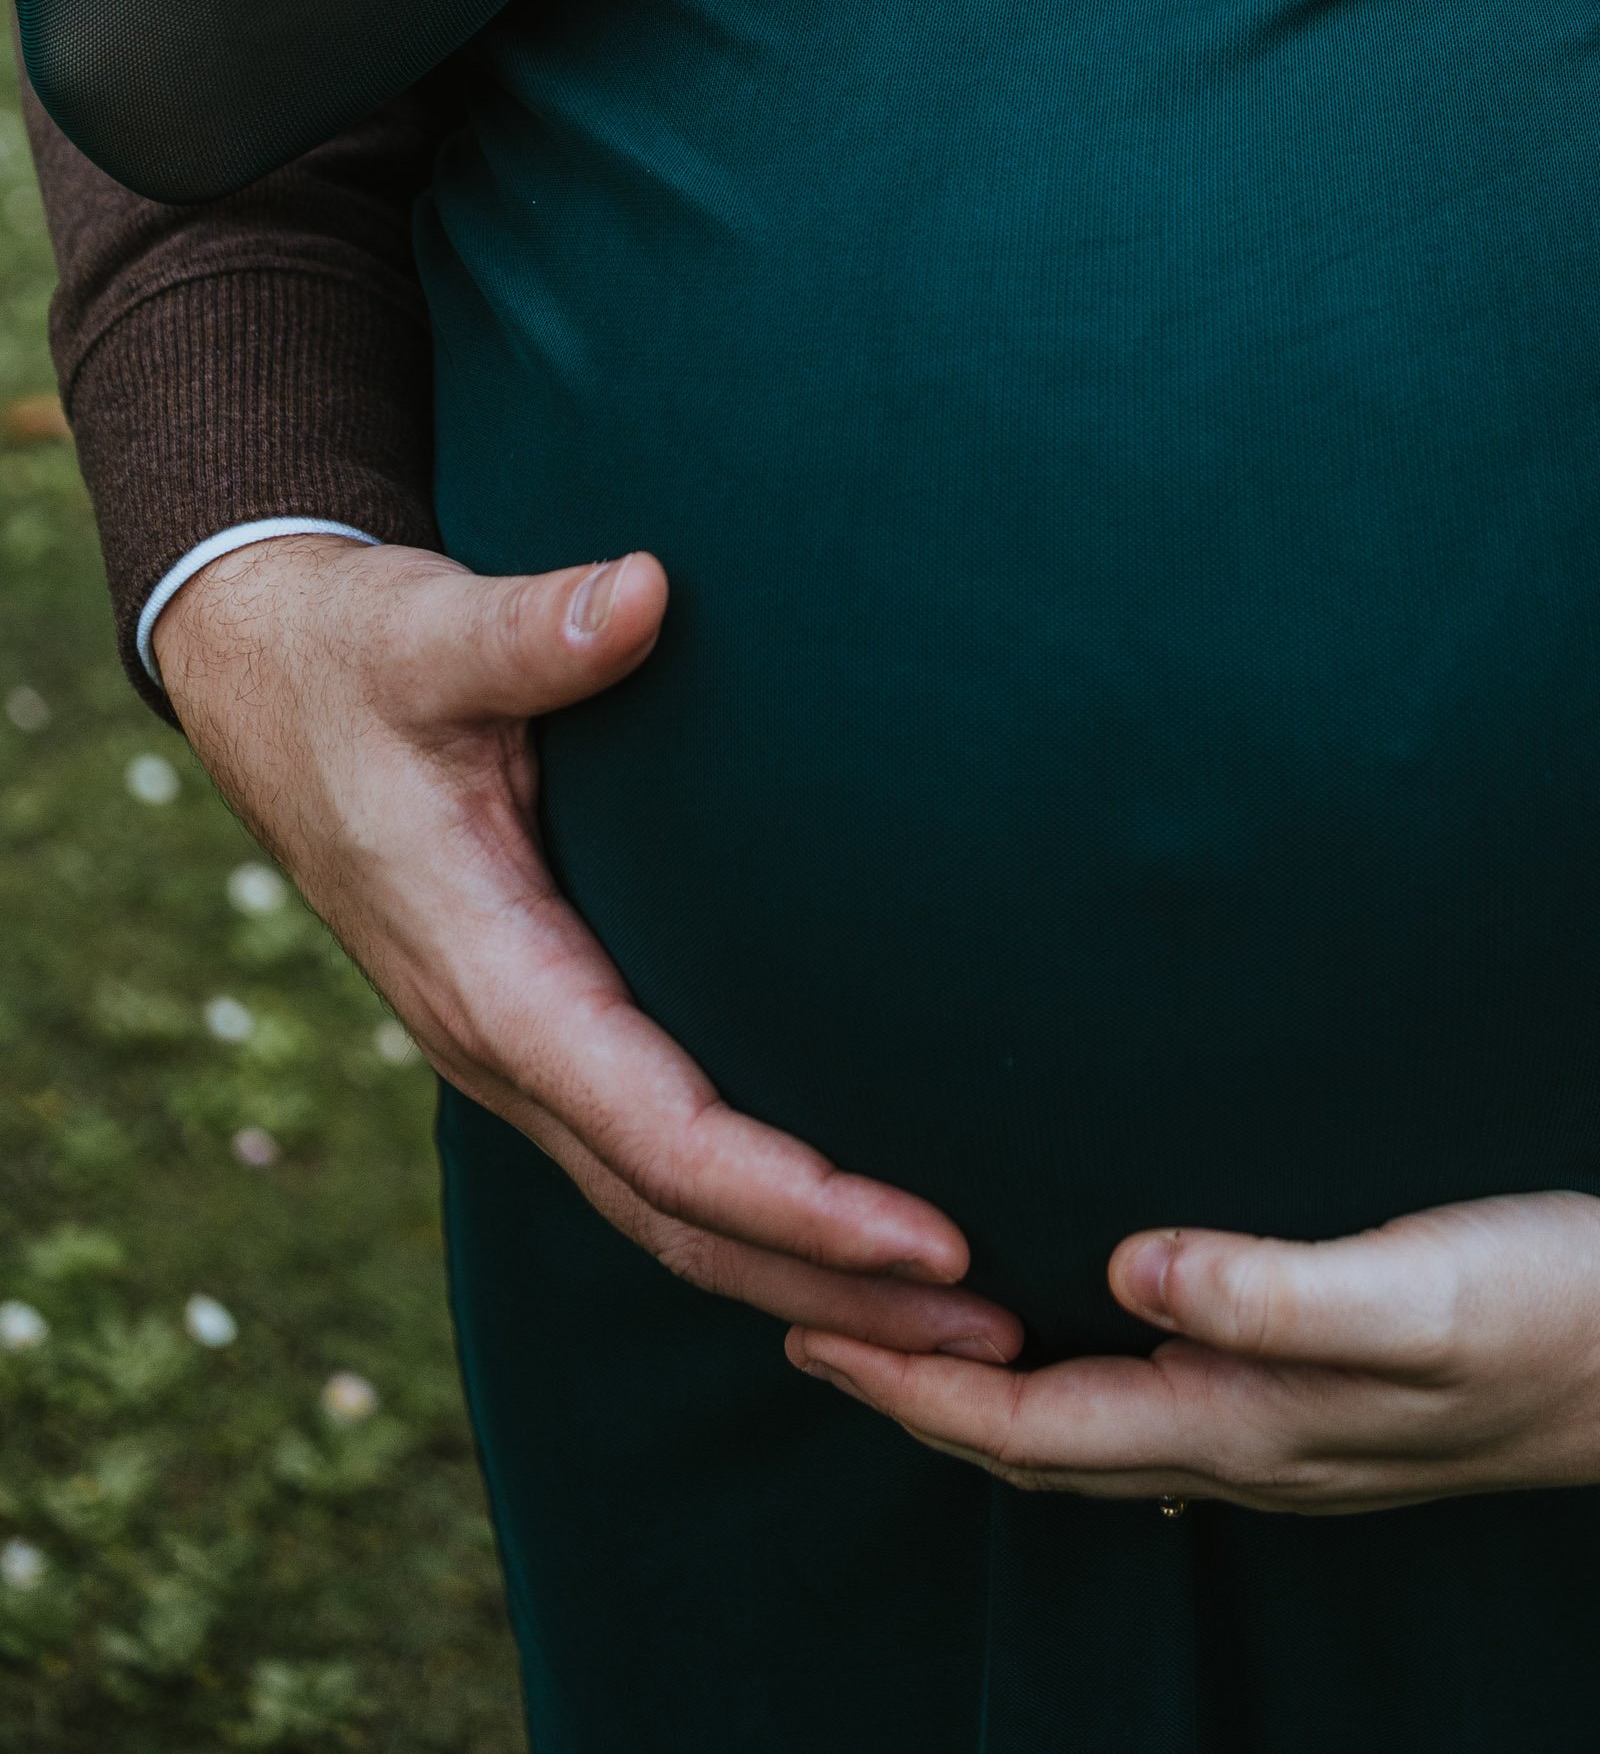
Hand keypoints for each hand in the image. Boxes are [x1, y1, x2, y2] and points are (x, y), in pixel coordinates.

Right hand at [156, 533, 1021, 1359]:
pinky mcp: (543, 1030)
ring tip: (962, 1325)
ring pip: (667, 1214)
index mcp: (490, 977)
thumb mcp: (427, 633)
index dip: (796, 1200)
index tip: (927, 1235)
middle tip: (998, 1341)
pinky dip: (753, 1223)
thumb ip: (531, 627)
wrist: (270, 677)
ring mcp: (521, 1053)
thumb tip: (644, 591)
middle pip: (681, 1221)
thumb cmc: (357, 655)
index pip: (663, 1134)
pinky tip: (853, 1240)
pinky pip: (654, 1162)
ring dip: (808, 1280)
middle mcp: (503, 1046)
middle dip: (835, 1289)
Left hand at [785, 1190, 1599, 1512]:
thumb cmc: (1556, 1298)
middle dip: (921, 1401)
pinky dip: (1082, 1389)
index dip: (918, 1388)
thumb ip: (1280, 1288)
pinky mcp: (1332, 1397)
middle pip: (1043, 1449)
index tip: (812, 1336)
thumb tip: (1132, 1266)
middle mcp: (1256, 1444)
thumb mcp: (1425, 1290)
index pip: (1039, 1424)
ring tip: (912, 1345)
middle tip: (811, 1337)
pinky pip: (1162, 1416)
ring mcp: (1295, 1435)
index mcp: (1255, 1419)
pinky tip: (1083, 1339)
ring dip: (990, 1403)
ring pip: (1097, 1440)